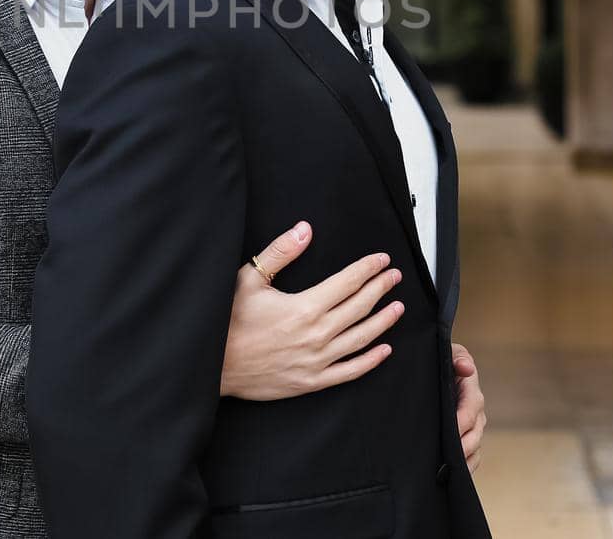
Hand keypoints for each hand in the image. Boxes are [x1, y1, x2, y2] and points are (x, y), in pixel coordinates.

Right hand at [220, 221, 405, 399]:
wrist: (214, 366)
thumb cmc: (229, 321)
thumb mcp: (249, 279)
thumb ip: (281, 253)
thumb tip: (305, 230)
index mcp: (305, 306)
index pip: (348, 282)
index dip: (368, 269)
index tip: (382, 260)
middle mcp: (316, 334)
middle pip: (360, 306)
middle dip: (380, 288)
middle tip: (393, 276)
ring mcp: (317, 360)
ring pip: (361, 338)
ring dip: (383, 321)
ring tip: (397, 307)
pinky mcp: (312, 381)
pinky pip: (350, 371)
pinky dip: (371, 360)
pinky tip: (385, 349)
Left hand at [452, 343, 485, 473]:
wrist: (436, 371)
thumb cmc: (441, 360)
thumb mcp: (448, 352)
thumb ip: (457, 358)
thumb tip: (466, 368)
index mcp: (471, 391)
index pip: (471, 410)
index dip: (461, 422)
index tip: (450, 432)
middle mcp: (476, 412)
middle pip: (474, 435)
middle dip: (462, 447)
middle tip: (448, 461)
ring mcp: (473, 428)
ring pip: (474, 448)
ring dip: (463, 461)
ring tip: (449, 473)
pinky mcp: (466, 439)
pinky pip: (471, 457)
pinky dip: (464, 468)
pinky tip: (451, 478)